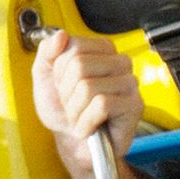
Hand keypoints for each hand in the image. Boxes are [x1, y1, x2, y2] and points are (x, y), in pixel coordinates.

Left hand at [28, 26, 134, 149]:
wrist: (73, 144)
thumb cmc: (64, 109)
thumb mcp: (45, 76)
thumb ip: (47, 51)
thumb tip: (60, 35)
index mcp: (101, 50)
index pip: (73, 47)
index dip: (59, 71)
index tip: (65, 86)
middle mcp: (120, 62)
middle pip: (79, 65)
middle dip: (66, 92)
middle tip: (73, 105)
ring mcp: (129, 83)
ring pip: (88, 87)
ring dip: (75, 110)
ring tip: (82, 116)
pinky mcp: (134, 105)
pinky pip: (102, 105)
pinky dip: (86, 122)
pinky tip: (90, 127)